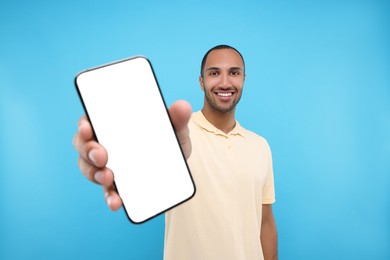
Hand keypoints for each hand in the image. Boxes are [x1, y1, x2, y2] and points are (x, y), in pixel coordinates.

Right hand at [73, 100, 191, 210]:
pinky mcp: (116, 186)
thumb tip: (183, 106)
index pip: (91, 120)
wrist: (178, 169)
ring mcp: (108, 166)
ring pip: (89, 168)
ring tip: (109, 178)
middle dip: (88, 150)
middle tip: (102, 156)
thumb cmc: (169, 141)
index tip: (87, 128)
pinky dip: (109, 196)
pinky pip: (107, 191)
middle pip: (84, 144)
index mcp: (114, 124)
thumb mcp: (175, 128)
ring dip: (94, 173)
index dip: (84, 124)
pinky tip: (116, 201)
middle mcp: (106, 143)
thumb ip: (177, 118)